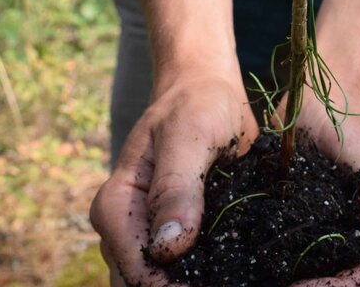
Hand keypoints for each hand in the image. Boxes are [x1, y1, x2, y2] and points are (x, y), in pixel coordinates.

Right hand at [90, 69, 258, 285]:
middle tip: (236, 276)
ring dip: (198, 280)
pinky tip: (240, 268)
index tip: (221, 283)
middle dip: (184, 285)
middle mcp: (125, 229)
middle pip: (144, 283)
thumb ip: (177, 187)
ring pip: (164, 281)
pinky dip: (210, 273)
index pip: (136, 269)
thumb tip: (168, 247)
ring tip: (242, 272)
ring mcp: (149, 237)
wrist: (207, 92)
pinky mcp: (176, 239)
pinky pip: (186, 271)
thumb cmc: (195, 104)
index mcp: (116, 205)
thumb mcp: (189, 135)